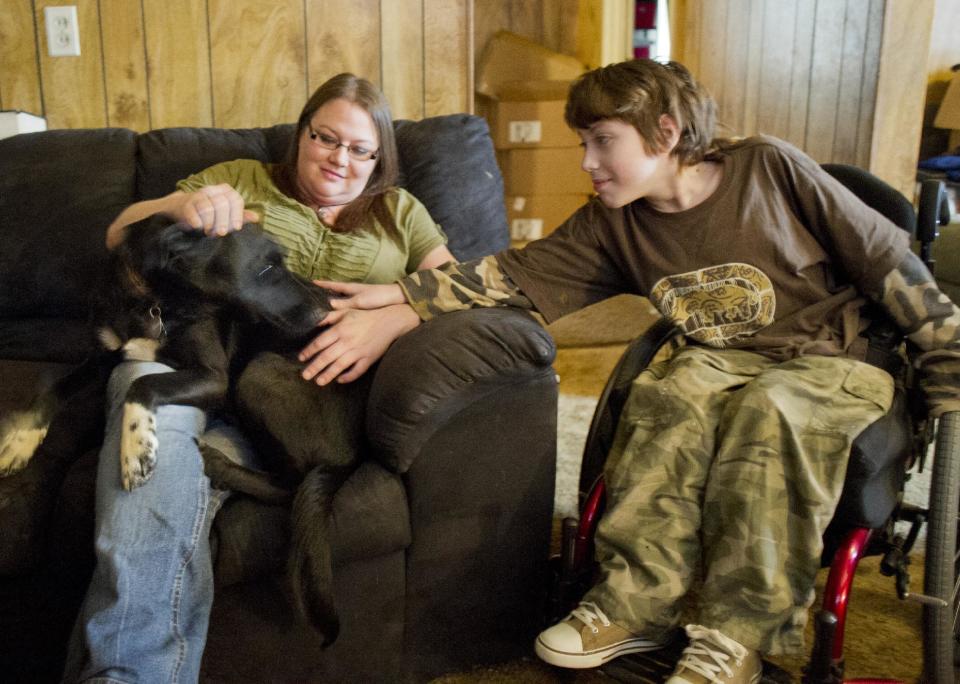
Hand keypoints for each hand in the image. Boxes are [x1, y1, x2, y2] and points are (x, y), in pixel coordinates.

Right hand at [174, 184, 259, 235]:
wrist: (185, 210)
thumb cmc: (212, 214)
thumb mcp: (228, 215)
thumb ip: (241, 216)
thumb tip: (256, 218)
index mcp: (226, 191)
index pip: (235, 199)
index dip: (237, 215)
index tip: (237, 228)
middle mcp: (213, 190)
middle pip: (222, 204)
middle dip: (223, 222)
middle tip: (220, 233)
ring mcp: (198, 195)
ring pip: (208, 208)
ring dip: (209, 224)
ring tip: (208, 231)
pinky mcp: (187, 203)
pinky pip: (193, 213)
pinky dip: (197, 222)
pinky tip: (198, 227)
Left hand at [299, 304, 419, 384]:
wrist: (389, 321)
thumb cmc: (366, 316)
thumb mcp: (347, 311)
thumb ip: (329, 317)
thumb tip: (314, 322)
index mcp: (340, 329)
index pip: (320, 342)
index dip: (309, 351)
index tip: (301, 358)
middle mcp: (347, 341)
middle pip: (326, 356)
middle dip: (314, 367)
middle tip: (304, 376)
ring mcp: (359, 351)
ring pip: (339, 366)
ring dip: (328, 375)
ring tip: (318, 382)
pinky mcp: (369, 358)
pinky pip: (357, 371)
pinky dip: (348, 377)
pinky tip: (340, 380)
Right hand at [313, 280, 405, 310]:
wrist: (396, 299)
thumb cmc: (378, 297)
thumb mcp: (360, 301)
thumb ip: (345, 303)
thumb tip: (328, 304)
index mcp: (350, 288)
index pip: (332, 285)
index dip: (321, 284)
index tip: (310, 283)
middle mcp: (353, 291)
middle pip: (335, 291)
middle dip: (324, 292)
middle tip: (312, 296)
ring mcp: (358, 297)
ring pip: (341, 299)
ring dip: (332, 301)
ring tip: (321, 307)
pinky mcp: (364, 305)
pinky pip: (348, 306)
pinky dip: (341, 309)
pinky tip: (339, 316)